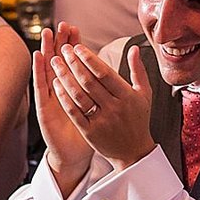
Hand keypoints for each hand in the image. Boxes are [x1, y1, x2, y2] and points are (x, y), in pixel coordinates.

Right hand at [32, 24, 95, 185]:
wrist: (76, 153)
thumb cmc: (89, 129)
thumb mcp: (101, 106)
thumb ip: (105, 88)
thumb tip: (114, 72)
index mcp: (76, 87)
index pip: (74, 61)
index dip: (74, 45)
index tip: (75, 28)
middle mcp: (61, 89)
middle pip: (59, 60)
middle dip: (60, 42)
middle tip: (61, 24)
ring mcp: (51, 97)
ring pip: (48, 69)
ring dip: (47, 50)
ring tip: (47, 33)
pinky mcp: (44, 107)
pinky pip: (41, 87)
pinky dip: (38, 71)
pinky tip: (38, 57)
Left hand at [50, 42, 153, 167]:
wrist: (134, 152)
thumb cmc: (138, 119)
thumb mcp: (144, 94)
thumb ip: (138, 70)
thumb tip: (133, 48)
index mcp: (127, 96)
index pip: (105, 73)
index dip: (89, 59)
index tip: (77, 47)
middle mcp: (114, 108)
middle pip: (89, 81)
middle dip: (74, 63)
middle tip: (63, 49)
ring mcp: (101, 121)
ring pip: (79, 95)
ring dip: (65, 77)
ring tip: (55, 63)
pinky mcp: (90, 132)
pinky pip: (74, 112)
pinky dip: (64, 97)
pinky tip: (56, 84)